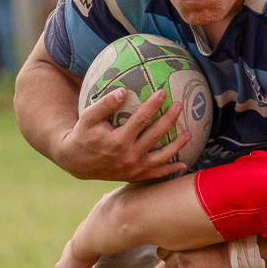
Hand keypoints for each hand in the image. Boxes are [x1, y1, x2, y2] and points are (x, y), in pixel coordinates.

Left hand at [42, 235, 99, 267]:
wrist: (87, 242)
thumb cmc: (96, 241)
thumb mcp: (99, 241)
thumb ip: (103, 241)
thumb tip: (124, 231)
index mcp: (76, 247)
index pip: (70, 254)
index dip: (68, 258)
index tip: (68, 259)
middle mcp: (68, 254)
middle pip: (61, 263)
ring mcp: (64, 264)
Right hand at [54, 87, 183, 181]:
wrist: (78, 162)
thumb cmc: (83, 135)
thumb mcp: (88, 118)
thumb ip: (105, 104)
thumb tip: (123, 91)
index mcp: (118, 141)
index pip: (140, 120)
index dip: (153, 105)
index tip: (163, 92)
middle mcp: (129, 156)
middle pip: (155, 136)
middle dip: (169, 119)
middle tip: (179, 105)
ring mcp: (134, 168)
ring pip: (161, 157)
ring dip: (177, 146)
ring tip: (189, 134)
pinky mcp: (135, 176)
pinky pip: (156, 174)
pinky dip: (170, 170)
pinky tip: (183, 164)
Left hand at [157, 243, 236, 267]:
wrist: (234, 254)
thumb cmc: (221, 244)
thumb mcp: (200, 236)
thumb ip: (187, 240)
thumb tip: (176, 247)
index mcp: (179, 235)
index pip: (164, 242)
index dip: (171, 248)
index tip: (181, 250)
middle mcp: (175, 247)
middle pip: (162, 255)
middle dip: (172, 258)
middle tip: (188, 260)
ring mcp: (178, 261)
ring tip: (198, 267)